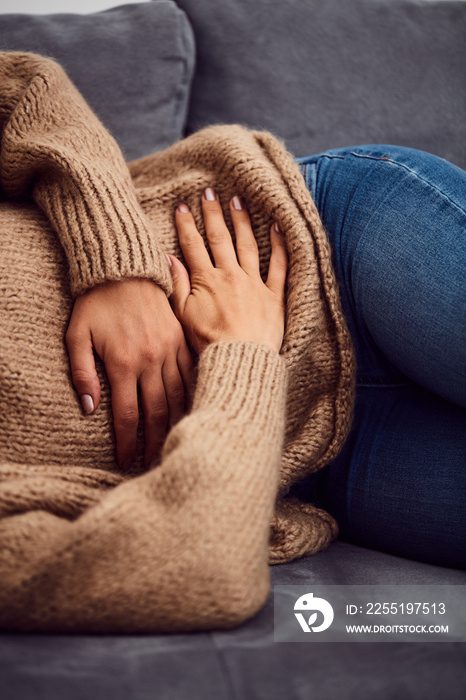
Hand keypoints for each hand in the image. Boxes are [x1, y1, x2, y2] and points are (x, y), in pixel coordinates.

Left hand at [66, 279, 193, 469]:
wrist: (125, 269)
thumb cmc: (96, 303)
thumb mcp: (77, 336)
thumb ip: (82, 373)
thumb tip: (90, 409)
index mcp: (123, 363)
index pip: (128, 415)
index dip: (127, 443)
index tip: (125, 461)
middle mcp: (151, 360)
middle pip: (156, 412)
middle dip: (153, 442)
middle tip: (151, 464)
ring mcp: (170, 349)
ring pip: (178, 396)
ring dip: (175, 424)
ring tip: (171, 444)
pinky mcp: (182, 339)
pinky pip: (191, 373)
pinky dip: (192, 395)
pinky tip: (190, 411)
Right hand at [168, 188, 287, 354]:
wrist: (238, 359)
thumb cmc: (208, 343)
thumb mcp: (183, 316)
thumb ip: (177, 285)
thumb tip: (168, 258)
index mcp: (206, 281)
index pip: (193, 246)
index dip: (187, 224)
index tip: (182, 206)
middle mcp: (230, 276)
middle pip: (220, 238)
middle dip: (214, 214)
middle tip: (210, 192)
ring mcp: (254, 283)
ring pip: (247, 245)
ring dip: (242, 221)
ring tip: (238, 201)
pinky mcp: (273, 296)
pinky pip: (279, 266)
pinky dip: (280, 246)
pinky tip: (277, 227)